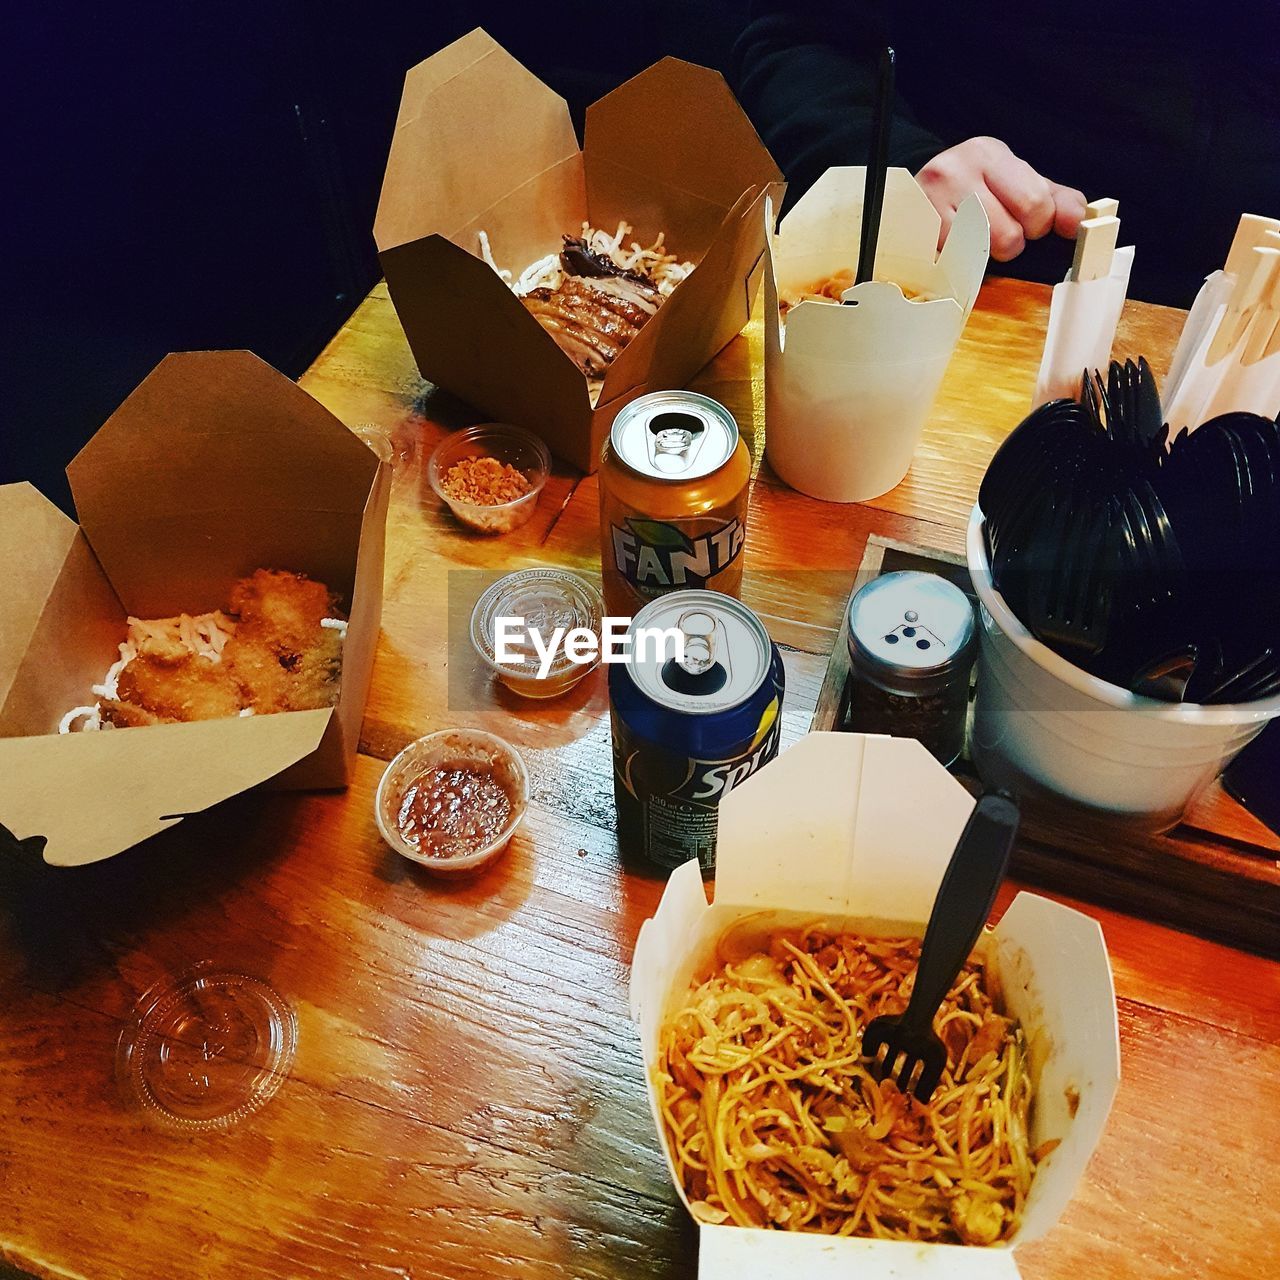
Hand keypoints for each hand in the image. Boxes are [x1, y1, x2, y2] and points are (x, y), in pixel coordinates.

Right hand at [916, 137, 1086, 261]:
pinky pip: (952, 267)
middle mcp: (955, 171)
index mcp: (989, 154)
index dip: (1038, 225)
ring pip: (979, 256)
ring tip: (973, 238)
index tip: (1027, 221)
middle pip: (1008, 237)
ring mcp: (929, 204)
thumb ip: (1056, 201)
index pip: (1036, 205)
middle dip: (1011, 243)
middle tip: (997, 231)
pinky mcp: (913, 234)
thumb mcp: (1017, 181)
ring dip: (983, 256)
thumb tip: (1079, 222)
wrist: (916, 191)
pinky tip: (952, 246)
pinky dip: (958, 264)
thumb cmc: (975, 188)